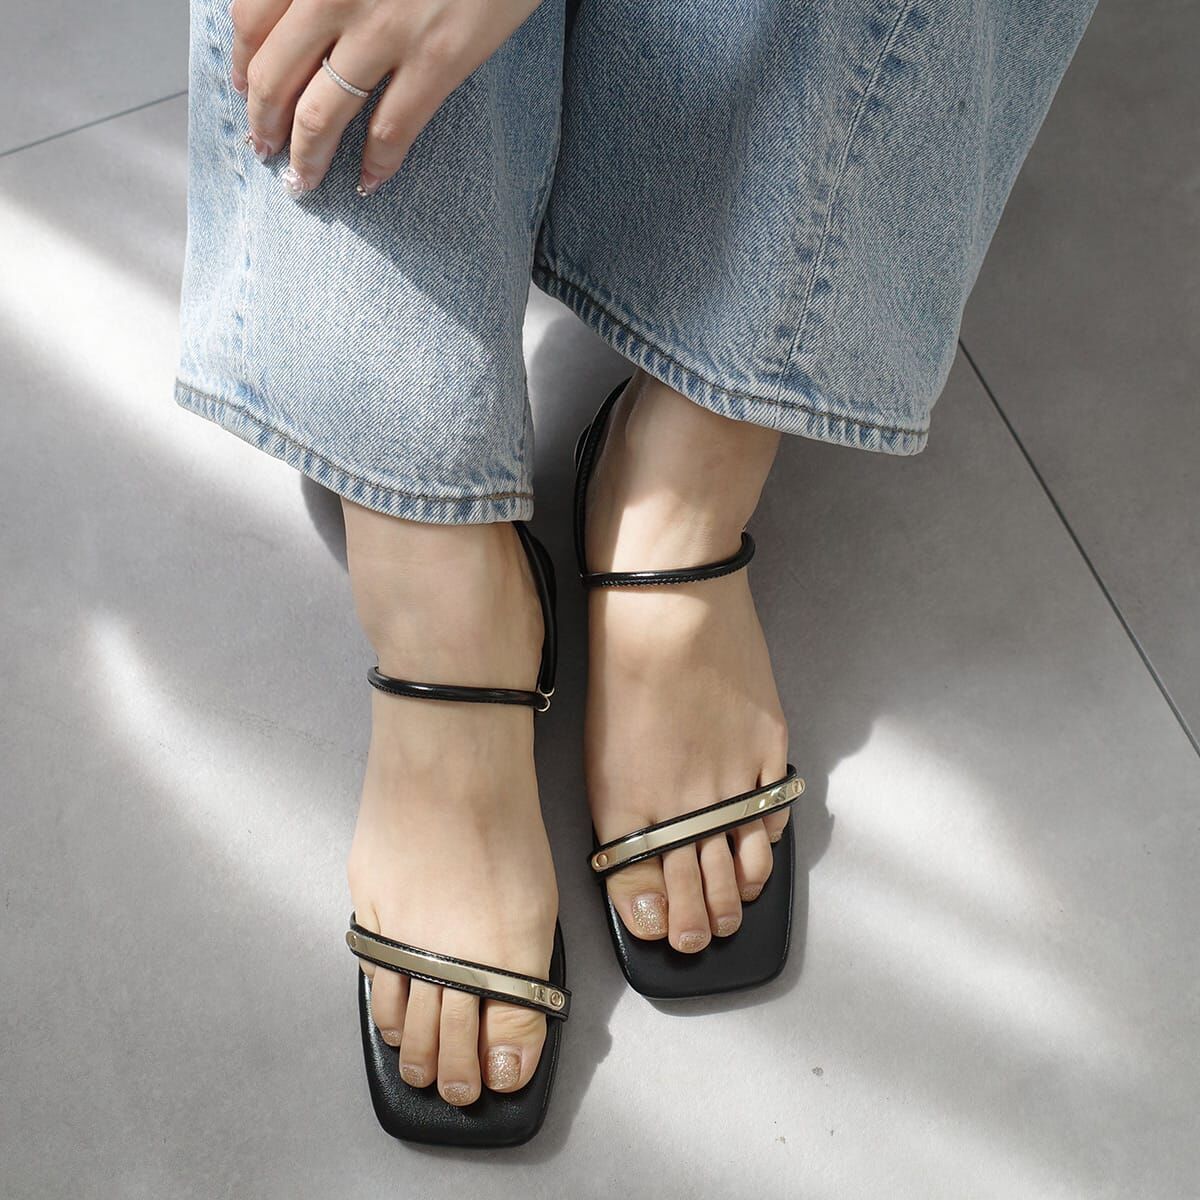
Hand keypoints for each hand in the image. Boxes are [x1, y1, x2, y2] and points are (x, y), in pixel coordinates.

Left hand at [231, 0, 542, 195]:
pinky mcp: (437, 58)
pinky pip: (392, 128)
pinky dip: (376, 164)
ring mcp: (384, 29)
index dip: (242, 64)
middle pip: (275, 77)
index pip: (249, 21)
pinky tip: (368, 182)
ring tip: (304, 181)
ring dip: (307, 157)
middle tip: (266, 149)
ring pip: (322, 114)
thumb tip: (300, 14)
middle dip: (264, 123)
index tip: (243, 89)